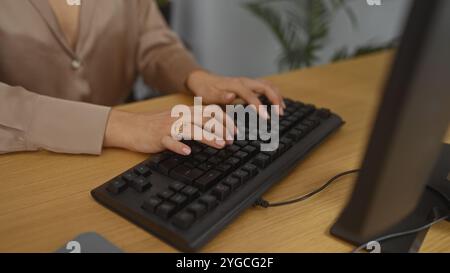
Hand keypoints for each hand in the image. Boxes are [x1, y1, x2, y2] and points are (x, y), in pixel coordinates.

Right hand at [104, 108, 234, 154]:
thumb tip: (216, 129)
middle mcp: (179, 116)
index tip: (234, 131)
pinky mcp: (158, 137)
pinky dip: (179, 146)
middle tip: (231, 140)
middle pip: (204, 119)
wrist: (131, 127)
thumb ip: (195, 122)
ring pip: (191, 129)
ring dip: (207, 136)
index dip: (225, 120)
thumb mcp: (178, 120)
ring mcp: (169, 126)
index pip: (210, 111)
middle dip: (221, 129)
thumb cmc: (156, 126)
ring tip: (220, 144)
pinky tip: (187, 152)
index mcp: (186, 112)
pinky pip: (170, 141)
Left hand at [186, 70, 285, 118]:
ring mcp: (248, 81)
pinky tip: (278, 104)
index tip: (268, 118)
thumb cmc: (205, 90)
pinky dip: (274, 93)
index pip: (251, 95)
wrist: (202, 80)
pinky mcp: (249, 84)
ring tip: (282, 110)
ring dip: (277, 96)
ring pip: (268, 85)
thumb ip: (220, 97)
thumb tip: (232, 97)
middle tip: (280, 114)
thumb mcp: (208, 96)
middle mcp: (244, 81)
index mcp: (235, 85)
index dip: (260, 106)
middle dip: (275, 99)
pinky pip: (266, 86)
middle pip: (265, 86)